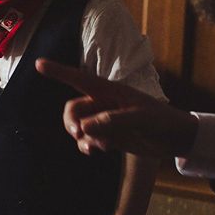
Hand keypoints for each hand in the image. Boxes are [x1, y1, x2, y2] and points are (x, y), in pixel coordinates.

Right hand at [35, 59, 196, 158]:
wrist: (176, 139)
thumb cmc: (162, 120)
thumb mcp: (140, 118)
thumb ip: (113, 121)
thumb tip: (85, 128)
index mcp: (110, 91)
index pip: (79, 79)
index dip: (58, 71)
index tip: (38, 63)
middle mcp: (103, 103)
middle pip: (72, 109)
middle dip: (70, 122)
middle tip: (78, 134)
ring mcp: (104, 121)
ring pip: (78, 127)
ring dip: (83, 138)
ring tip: (100, 147)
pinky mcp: (108, 137)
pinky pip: (87, 140)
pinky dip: (88, 146)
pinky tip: (97, 150)